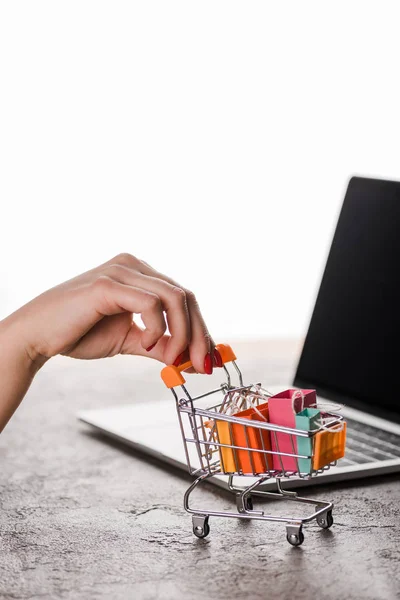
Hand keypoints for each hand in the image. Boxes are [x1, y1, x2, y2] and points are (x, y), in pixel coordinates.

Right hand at [3, 253, 216, 373]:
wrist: (38, 336)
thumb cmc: (80, 333)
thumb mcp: (130, 340)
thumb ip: (160, 346)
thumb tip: (190, 361)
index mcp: (140, 275)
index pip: (184, 298)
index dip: (201, 328)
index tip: (209, 358)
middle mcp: (134, 266)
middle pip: (185, 296)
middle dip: (199, 334)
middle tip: (201, 365)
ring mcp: (121, 271)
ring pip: (174, 298)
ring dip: (182, 334)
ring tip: (172, 358)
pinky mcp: (108, 284)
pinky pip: (150, 303)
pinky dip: (158, 328)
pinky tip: (146, 343)